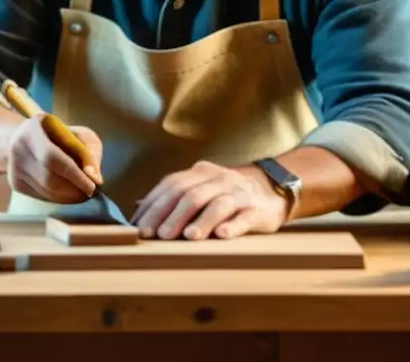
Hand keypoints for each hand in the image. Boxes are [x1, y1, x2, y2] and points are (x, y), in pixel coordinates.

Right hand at [6, 113, 103, 203]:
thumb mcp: (77, 132)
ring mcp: (14, 167)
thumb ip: (89, 151)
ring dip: (69, 195)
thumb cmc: (57, 134)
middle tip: (91, 190)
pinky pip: (41, 196)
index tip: (95, 183)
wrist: (24, 138)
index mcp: (32, 130)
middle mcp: (17, 148)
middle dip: (74, 187)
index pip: (52, 157)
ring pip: (46, 190)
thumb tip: (95, 177)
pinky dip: (60, 198)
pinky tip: (69, 194)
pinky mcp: (15, 183)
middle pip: (48, 177)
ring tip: (83, 192)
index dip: (75, 173)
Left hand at [130, 160, 288, 239]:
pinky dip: (232, 225)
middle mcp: (218, 179)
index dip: (155, 206)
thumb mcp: (199, 188)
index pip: (172, 186)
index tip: (141, 227)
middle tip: (158, 236)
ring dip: (200, 221)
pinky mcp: (257, 210)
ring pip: (217, 204)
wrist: (271, 189)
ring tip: (187, 237)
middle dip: (172, 215)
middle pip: (191, 194)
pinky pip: (244, 216)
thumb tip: (137, 207)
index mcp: (200, 172)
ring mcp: (239, 193)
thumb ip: (171, 196)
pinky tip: (222, 235)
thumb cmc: (226, 194)